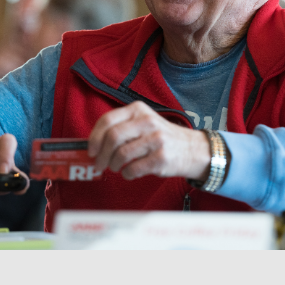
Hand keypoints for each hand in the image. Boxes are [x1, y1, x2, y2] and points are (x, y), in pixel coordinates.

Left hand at [87, 101, 209, 180]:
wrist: (193, 149)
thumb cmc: (161, 138)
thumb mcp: (144, 123)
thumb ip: (122, 127)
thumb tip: (93, 146)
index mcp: (139, 110)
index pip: (107, 120)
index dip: (94, 137)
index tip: (91, 150)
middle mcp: (148, 122)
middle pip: (112, 137)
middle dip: (101, 155)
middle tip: (99, 164)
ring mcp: (157, 139)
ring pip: (121, 154)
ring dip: (113, 165)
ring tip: (116, 167)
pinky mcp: (161, 158)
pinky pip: (133, 169)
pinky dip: (126, 174)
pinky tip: (130, 172)